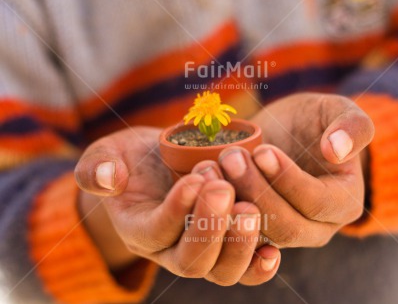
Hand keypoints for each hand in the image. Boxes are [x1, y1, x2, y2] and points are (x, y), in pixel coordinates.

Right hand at [75, 127, 279, 285]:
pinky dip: (260, 263)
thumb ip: (97, 166)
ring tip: (250, 208)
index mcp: (140, 229)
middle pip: (193, 262)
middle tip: (225, 190)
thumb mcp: (108, 153)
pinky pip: (247, 269)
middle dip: (210, 228)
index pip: (157, 233)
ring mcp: (205, 251)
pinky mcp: (230, 245)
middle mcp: (172, 249)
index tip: (195, 178)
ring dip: (240, 243)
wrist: (162, 165)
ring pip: (223, 271)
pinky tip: (273, 248)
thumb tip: (107, 179)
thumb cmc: (136, 159)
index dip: (176, 211)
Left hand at [214, 93, 373, 247]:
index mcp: (344, 203)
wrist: (288, 134)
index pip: (316, 202)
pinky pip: (238, 232)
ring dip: (233, 202)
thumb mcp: (337, 111)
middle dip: (255, 191)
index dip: (287, 179)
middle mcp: (317, 227)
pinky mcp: (258, 231)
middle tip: (231, 156)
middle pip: (286, 226)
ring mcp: (286, 233)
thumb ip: (352, 126)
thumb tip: (337, 150)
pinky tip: (204, 183)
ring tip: (212, 167)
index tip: (262, 150)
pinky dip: (219, 212)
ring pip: (259, 233)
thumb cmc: (314, 122)